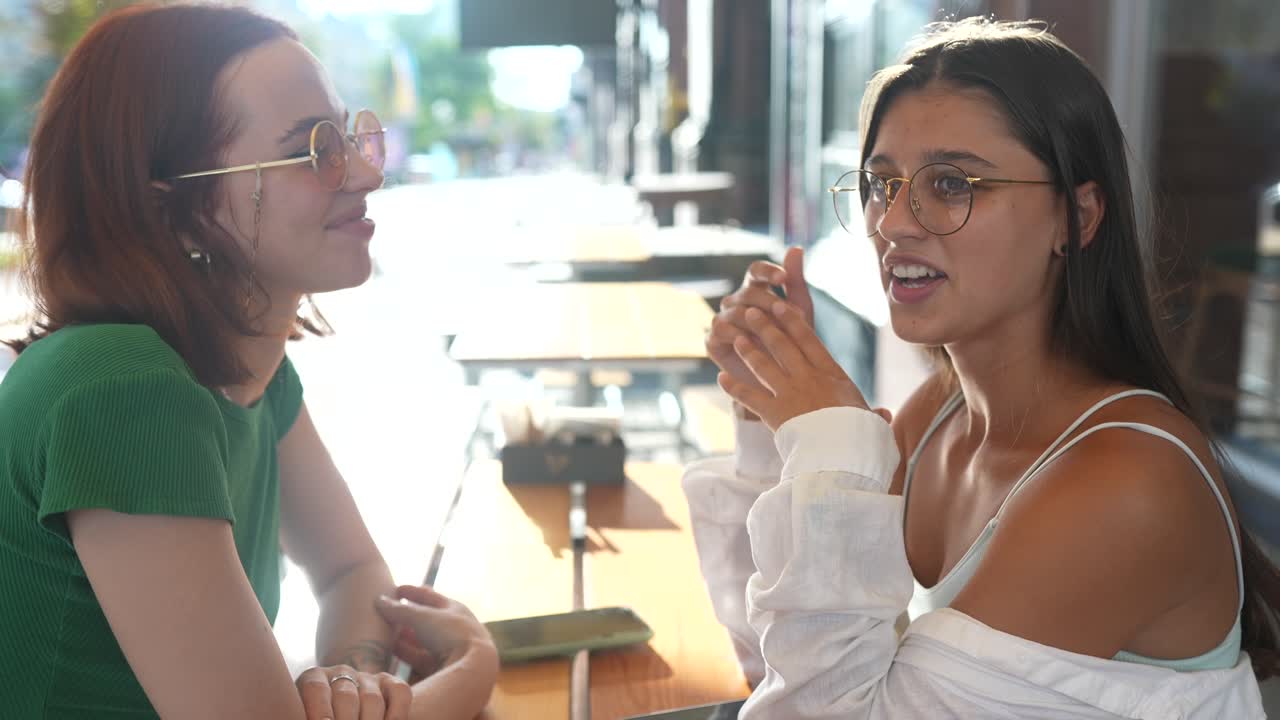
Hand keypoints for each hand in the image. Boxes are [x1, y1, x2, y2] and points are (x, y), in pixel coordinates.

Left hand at [295, 664, 410, 719]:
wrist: (345, 712)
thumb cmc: (322, 718)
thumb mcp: (310, 716)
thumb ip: (312, 717)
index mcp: (313, 678)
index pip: (316, 689)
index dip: (320, 710)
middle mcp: (341, 672)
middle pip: (346, 697)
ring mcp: (368, 677)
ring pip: (372, 700)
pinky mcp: (391, 682)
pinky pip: (400, 693)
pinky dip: (397, 715)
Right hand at [375, 586, 497, 680]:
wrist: (473, 668)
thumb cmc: (451, 634)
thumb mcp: (423, 617)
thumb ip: (400, 610)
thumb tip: (379, 600)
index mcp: (455, 609)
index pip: (431, 596)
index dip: (414, 592)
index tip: (397, 589)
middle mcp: (455, 628)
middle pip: (427, 619)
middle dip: (409, 616)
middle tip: (389, 612)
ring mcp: (450, 649)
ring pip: (423, 639)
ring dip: (405, 636)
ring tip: (386, 632)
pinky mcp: (443, 668)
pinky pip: (421, 657)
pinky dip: (407, 652)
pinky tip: (391, 650)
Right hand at [709, 248, 814, 415]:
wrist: (781, 380)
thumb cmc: (792, 342)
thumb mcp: (799, 310)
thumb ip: (796, 280)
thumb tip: (796, 247)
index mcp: (755, 289)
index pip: (755, 270)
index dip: (767, 271)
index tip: (783, 278)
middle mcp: (736, 302)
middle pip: (747, 292)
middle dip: (768, 300)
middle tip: (786, 312)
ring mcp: (722, 320)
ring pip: (734, 310)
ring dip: (756, 319)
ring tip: (775, 330)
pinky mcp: (713, 340)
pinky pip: (721, 330)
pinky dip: (737, 334)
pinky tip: (752, 341)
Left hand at [722, 299, 888, 431]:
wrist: (844, 453)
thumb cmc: (863, 437)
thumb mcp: (871, 422)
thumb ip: (874, 416)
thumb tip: (885, 416)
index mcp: (833, 375)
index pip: (809, 341)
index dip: (793, 321)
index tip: (782, 306)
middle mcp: (809, 379)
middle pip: (783, 345)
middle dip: (765, 326)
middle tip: (751, 312)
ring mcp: (790, 394)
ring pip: (763, 365)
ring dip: (748, 350)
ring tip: (736, 337)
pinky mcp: (774, 414)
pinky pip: (750, 396)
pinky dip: (734, 387)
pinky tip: (721, 378)